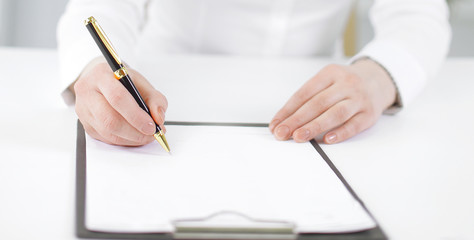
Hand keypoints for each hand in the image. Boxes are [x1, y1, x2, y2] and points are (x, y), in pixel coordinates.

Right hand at [73, 61, 167, 145]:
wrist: (102, 81)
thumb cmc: (121, 80)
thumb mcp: (141, 82)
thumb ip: (155, 99)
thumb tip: (158, 118)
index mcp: (101, 75)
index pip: (117, 98)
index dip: (136, 116)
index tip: (152, 125)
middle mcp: (87, 92)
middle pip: (109, 119)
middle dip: (135, 131)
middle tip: (152, 134)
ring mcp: (83, 110)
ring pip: (107, 132)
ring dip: (131, 138)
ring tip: (147, 136)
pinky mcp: (86, 124)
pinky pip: (106, 138)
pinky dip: (125, 140)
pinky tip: (135, 136)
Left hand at [269, 59, 395, 143]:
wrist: (378, 80)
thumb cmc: (345, 85)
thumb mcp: (327, 82)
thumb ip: (309, 98)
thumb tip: (284, 121)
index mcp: (330, 73)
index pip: (304, 93)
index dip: (288, 110)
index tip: (275, 124)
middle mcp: (346, 84)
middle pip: (317, 103)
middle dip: (296, 120)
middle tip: (282, 133)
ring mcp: (359, 98)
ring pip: (335, 113)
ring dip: (314, 126)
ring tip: (299, 137)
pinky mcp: (370, 114)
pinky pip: (354, 125)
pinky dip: (340, 133)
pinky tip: (327, 140)